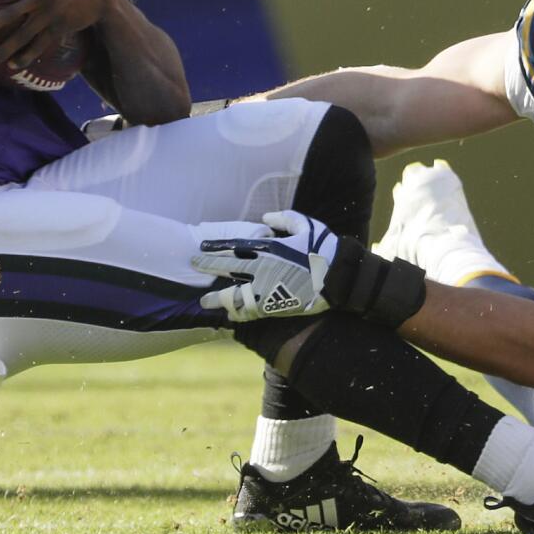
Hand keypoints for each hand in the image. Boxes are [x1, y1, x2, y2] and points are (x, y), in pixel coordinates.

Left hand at [191, 211, 338, 320]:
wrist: (341, 277)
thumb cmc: (324, 248)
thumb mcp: (306, 224)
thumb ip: (284, 219)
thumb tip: (263, 220)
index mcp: (269, 248)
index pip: (234, 247)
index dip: (215, 248)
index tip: (201, 247)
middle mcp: (263, 268)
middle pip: (227, 268)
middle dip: (207, 267)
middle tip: (192, 267)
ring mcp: (267, 289)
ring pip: (234, 295)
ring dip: (217, 299)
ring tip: (204, 302)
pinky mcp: (276, 306)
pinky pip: (251, 312)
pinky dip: (238, 313)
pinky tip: (229, 314)